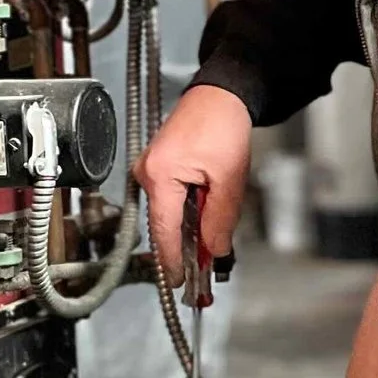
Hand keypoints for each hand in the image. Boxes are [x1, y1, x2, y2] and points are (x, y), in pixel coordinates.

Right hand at [135, 83, 253, 278]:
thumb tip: (212, 250)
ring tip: (209, 244)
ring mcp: (150, 169)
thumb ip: (220, 219)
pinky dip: (186, 213)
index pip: (163, 231)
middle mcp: (148, 173)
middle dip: (184, 248)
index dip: (173, 261)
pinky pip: (169, 199)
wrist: (220, 94)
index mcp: (160, 175)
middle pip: (164, 224)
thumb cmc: (222, 124)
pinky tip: (202, 220)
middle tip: (203, 274)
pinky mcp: (158, 167)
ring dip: (188, 229)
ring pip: (168, 213)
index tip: (182, 282)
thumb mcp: (229, 178)